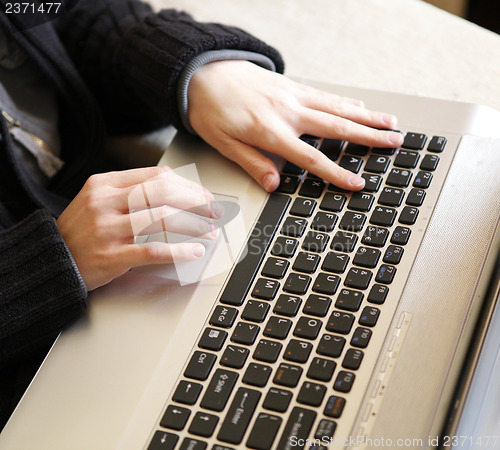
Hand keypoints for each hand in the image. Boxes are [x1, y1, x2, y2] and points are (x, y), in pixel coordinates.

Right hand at [56, 167, 219, 290]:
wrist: (51, 260)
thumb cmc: (81, 232)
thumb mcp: (99, 201)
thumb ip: (131, 193)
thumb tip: (177, 194)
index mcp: (104, 183)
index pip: (156, 176)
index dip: (187, 185)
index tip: (204, 196)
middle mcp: (105, 202)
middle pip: (162, 193)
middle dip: (196, 202)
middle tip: (214, 212)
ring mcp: (106, 229)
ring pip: (161, 219)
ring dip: (193, 226)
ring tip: (210, 232)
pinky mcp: (110, 256)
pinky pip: (153, 250)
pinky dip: (179, 251)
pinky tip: (195, 251)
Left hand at [188, 60, 403, 190]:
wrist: (203, 72)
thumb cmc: (210, 110)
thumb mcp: (223, 144)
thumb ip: (251, 163)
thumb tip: (275, 185)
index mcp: (271, 132)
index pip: (312, 157)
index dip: (337, 173)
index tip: (358, 183)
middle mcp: (288, 112)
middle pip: (337, 127)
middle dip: (369, 137)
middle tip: (395, 142)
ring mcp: (293, 95)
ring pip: (338, 107)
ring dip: (366, 116)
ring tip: (390, 122)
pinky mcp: (291, 85)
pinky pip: (325, 94)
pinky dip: (345, 101)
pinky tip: (359, 105)